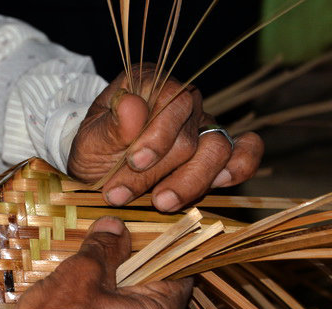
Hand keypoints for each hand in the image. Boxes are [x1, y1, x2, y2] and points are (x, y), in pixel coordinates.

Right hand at [0, 217, 192, 308]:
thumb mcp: (80, 273)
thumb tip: (116, 228)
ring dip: (114, 305)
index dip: (159, 253)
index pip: (178, 276)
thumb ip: (105, 247)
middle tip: (101, 261)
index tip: (138, 239)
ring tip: (81, 291)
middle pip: (154, 301)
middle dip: (130, 278)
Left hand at [68, 65, 263, 210]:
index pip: (171, 98)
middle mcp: (182, 100)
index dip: (157, 134)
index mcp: (149, 83)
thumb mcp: (88, 142)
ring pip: (216, 149)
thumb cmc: (94, 151)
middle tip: (121, 195)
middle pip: (187, 136)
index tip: (135, 162)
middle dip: (155, 173)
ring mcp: (202, 126)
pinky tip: (222, 182)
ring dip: (190, 182)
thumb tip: (132, 106)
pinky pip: (243, 153)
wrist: (97, 172)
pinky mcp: (215, 153)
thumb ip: (109, 127)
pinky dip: (240, 166)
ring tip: (161, 203)